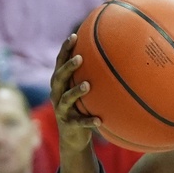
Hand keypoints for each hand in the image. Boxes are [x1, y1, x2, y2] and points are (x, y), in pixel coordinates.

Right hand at [49, 34, 100, 154]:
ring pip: (66, 98)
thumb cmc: (82, 107)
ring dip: (76, 91)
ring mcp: (62, 110)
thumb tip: (116, 55)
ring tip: (87, 85)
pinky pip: (79, 122)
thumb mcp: (86, 91)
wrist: (73, 137)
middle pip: (59, 78)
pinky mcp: (69, 124)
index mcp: (60, 84)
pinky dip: (88, 120)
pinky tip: (99, 120)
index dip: (65, 50)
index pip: (60, 63)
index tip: (73, 35)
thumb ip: (93, 75)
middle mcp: (57, 94)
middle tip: (80, 58)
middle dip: (68, 67)